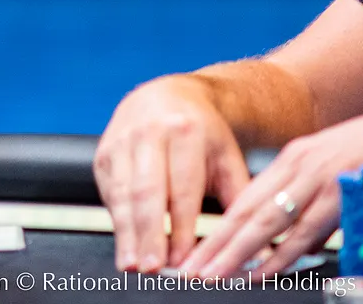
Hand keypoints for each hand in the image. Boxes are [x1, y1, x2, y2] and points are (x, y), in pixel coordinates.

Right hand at [95, 75, 248, 272]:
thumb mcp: (227, 157)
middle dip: (148, 233)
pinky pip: (109, 191)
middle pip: (146, 191)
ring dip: (126, 232)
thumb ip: (239, 199)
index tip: (184, 259)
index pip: (182, 188)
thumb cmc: (202, 133)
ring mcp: (121, 141)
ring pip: (122, 193)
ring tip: (132, 264)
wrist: (168, 95)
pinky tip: (125, 242)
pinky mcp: (104, 151)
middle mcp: (148, 133)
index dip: (182, 227)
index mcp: (185, 131)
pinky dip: (116, 219)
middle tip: (152, 267)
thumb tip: (257, 243)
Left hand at [182, 103, 362, 278]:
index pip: (244, 200)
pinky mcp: (340, 193)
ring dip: (236, 252)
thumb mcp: (331, 167)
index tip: (197, 253)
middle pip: (246, 212)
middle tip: (190, 270)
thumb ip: (310, 200)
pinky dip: (281, 253)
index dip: (218, 228)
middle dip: (215, 244)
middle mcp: (297, 168)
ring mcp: (317, 180)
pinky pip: (305, 230)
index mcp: (292, 160)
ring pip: (267, 222)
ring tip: (213, 274)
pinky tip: (262, 270)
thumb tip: (296, 243)